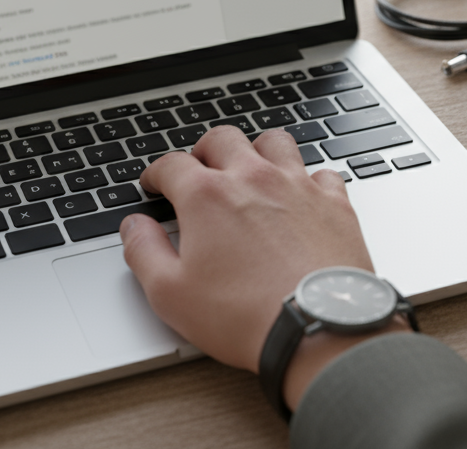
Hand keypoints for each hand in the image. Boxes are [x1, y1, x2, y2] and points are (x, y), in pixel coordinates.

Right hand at [120, 126, 408, 407]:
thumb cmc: (244, 316)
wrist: (316, 326)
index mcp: (207, 196)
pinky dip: (307, 178)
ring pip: (274, 142)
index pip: (172, 165)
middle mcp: (253, 178)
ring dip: (256, 150)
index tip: (155, 183)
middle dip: (203, 151)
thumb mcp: (170, 294)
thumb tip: (133, 228)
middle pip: (222, 139)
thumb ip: (144, 252)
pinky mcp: (334, 203)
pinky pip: (320, 172)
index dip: (156, 173)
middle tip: (198, 170)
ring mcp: (297, 186)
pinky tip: (302, 195)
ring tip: (250, 169)